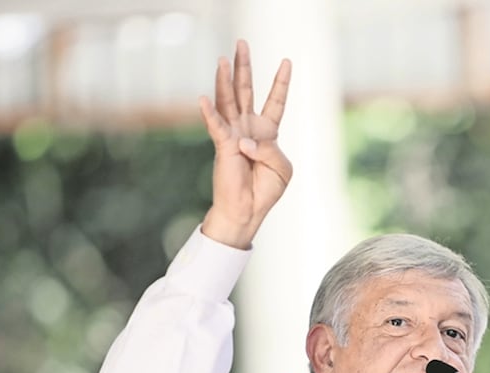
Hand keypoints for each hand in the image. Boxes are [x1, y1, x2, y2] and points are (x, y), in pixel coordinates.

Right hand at [199, 39, 292, 248]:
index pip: (275, 102)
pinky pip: (216, 126)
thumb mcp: (282, 169)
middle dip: (243, 67)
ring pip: (228, 101)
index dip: (280, 82)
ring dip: (224, 80)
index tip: (287, 61)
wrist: (248, 211)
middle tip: (241, 43)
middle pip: (246, 91)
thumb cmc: (265, 191)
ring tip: (222, 59)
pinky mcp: (223, 146)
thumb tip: (245, 141)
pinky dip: (210, 113)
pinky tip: (202, 99)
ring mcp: (234, 135)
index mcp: (267, 133)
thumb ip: (271, 150)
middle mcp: (248, 129)